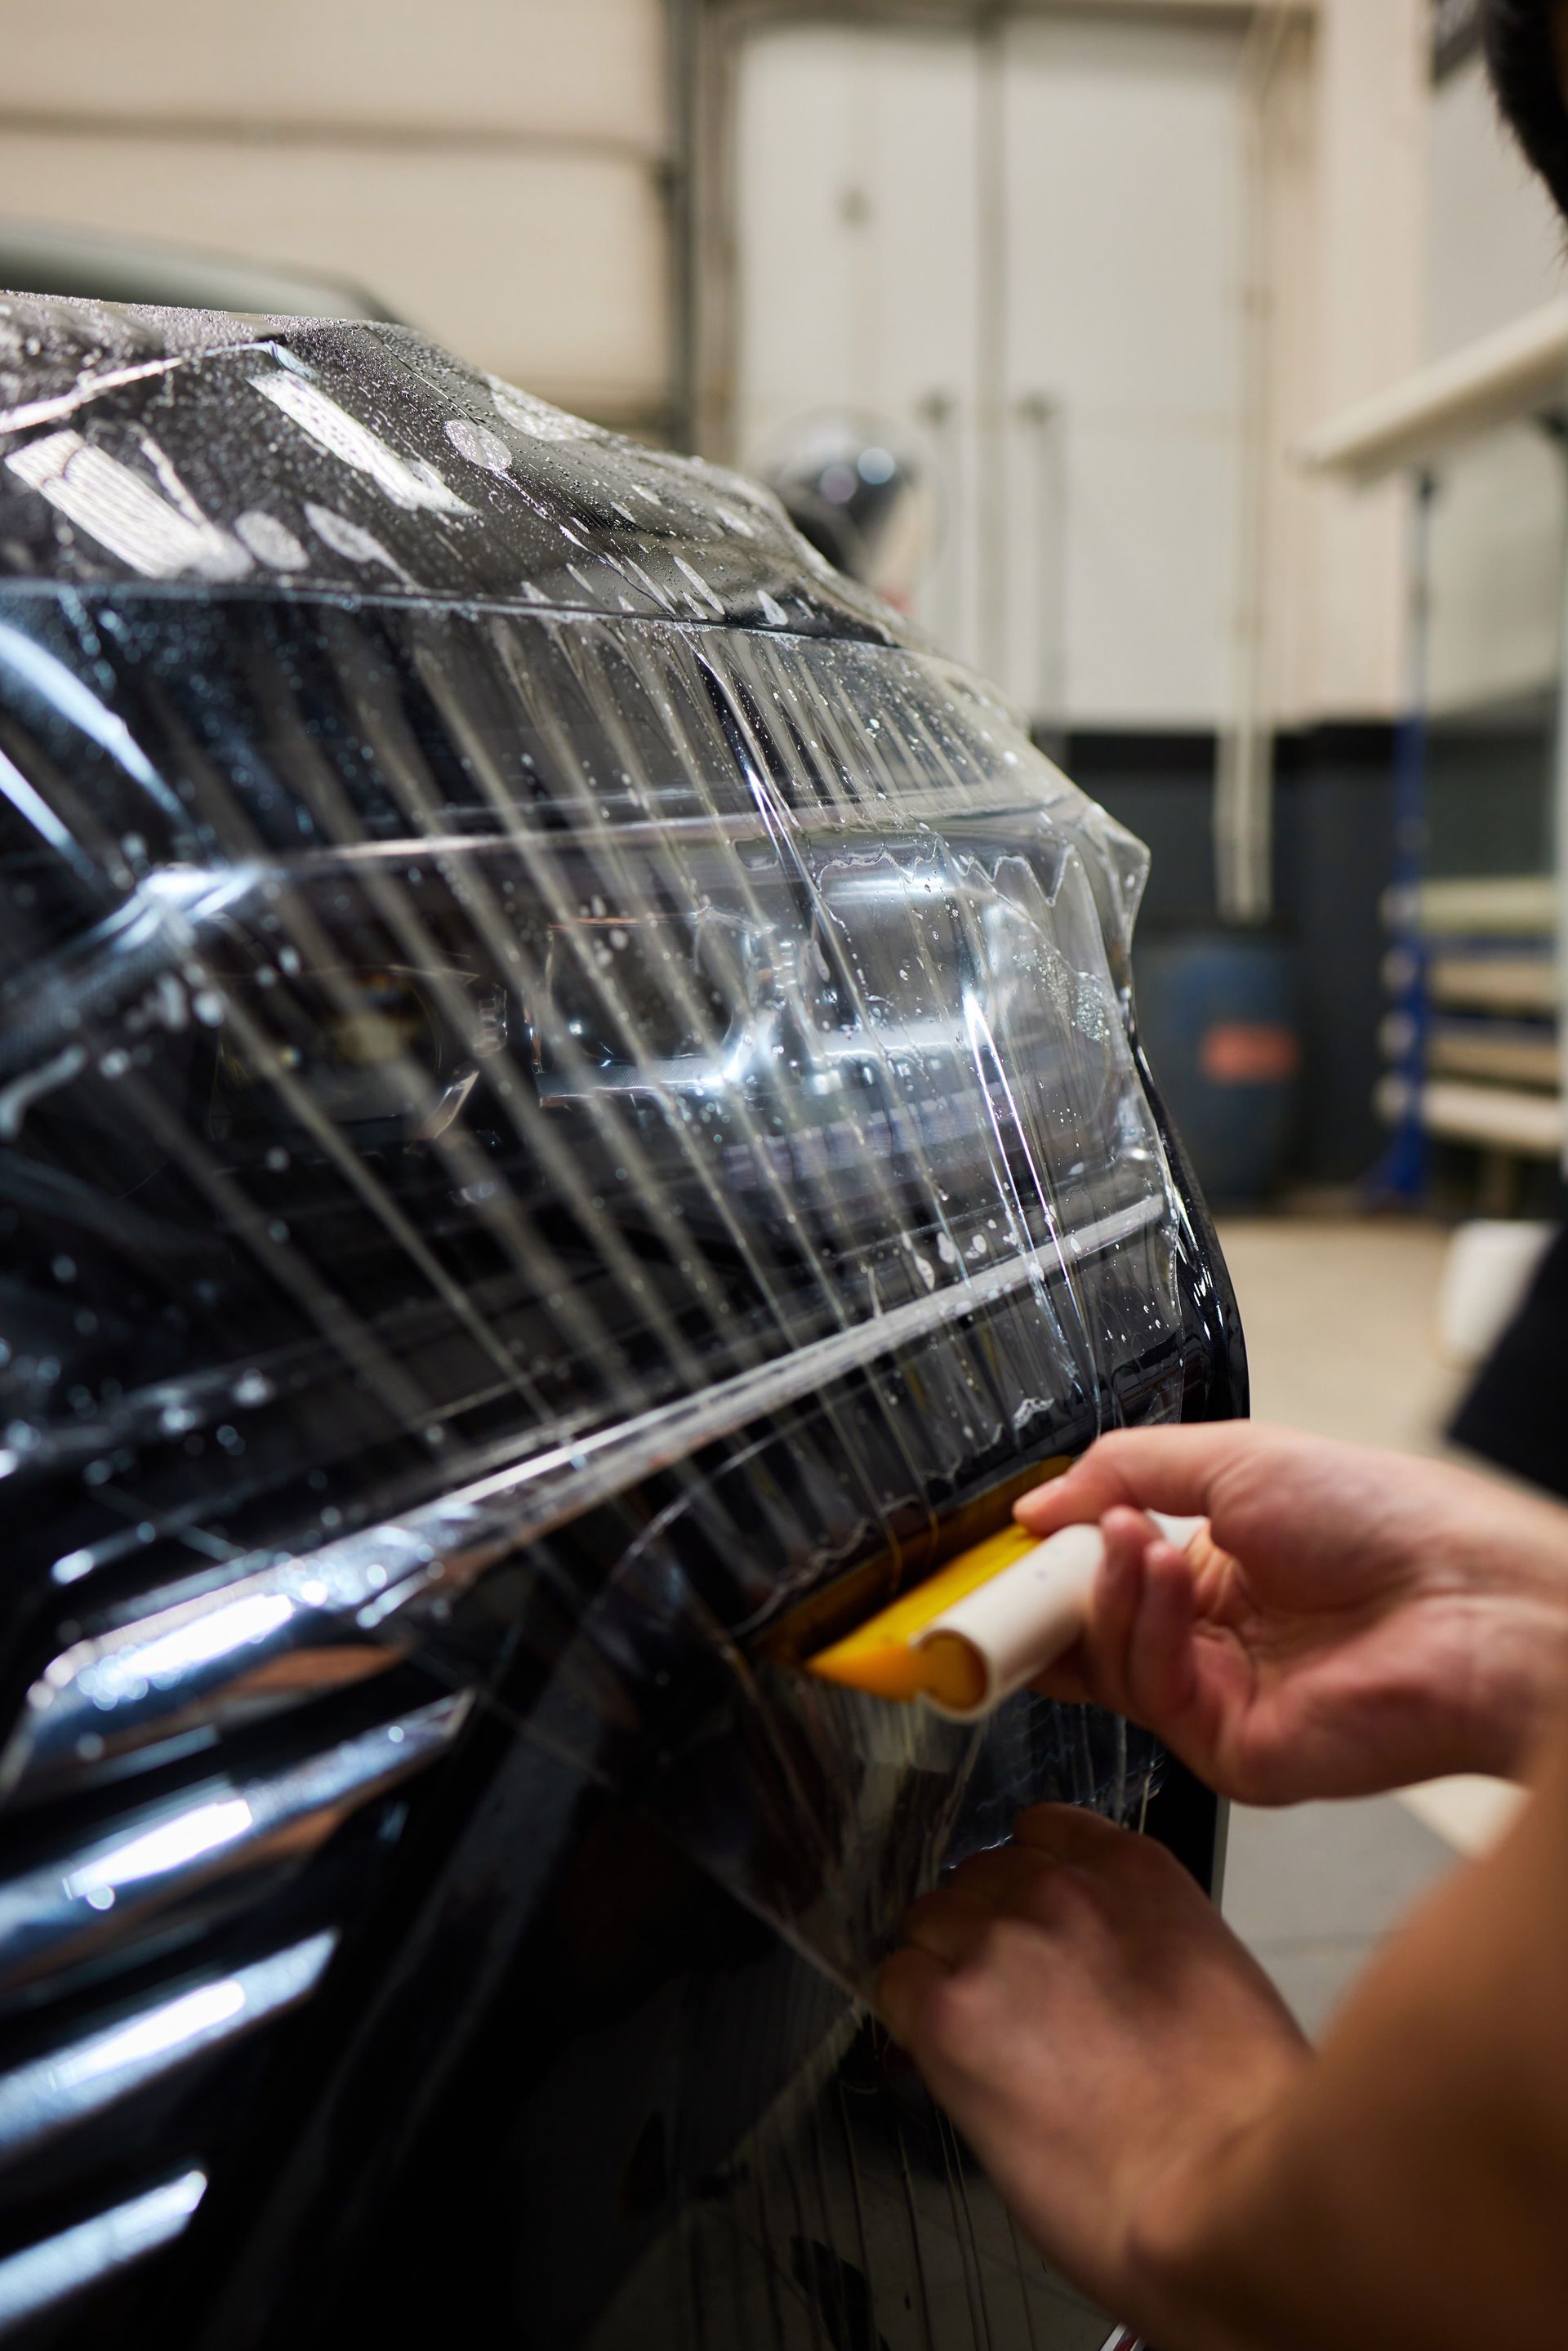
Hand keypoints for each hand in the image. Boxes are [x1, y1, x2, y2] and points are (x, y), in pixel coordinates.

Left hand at [878, 1805, 1307, 2335]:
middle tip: (1008, 1999)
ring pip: (929, 1922)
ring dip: (944, 1968)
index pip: (1039, 1831)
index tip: (1029, 1922)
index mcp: (1134, 1872)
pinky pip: (896, 1984)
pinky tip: (948, 2056)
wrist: (1221, 2194)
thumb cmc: (1236, 2116)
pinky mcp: (952, 2013)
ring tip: (984, 2036)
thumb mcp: (1206, 1978)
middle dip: (985, 1929)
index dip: (1026, 1885)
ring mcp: (1001, 1944)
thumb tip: (1083, 1963)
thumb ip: (1133, 1939)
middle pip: (977, 1876)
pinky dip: (909, 2015)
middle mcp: (1060, 1889)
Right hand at [1013, 1423, 1567, 1802]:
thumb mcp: (1235, 1459)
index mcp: (1216, 1573)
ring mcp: (1220, 1700)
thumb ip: (1123, 1471)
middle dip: (1057, 1586)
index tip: (1013, 1538)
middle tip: (1028, 1554)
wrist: (1467, 1593)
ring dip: (1108, 1590)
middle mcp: (1214, 1641)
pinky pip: (1150, 1696)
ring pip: (1110, 1662)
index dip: (1055, 1560)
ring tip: (1129, 1536)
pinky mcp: (1231, 1752)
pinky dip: (1141, 1629)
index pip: (1104, 1579)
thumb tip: (1035, 1505)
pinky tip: (1162, 1573)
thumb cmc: (1384, 1517)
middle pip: (1091, 1632)